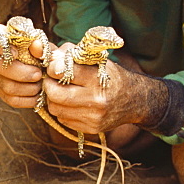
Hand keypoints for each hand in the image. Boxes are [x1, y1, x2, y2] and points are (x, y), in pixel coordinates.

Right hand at [0, 23, 54, 108]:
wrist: (47, 71)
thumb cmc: (44, 55)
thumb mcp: (46, 47)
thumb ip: (42, 46)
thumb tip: (37, 47)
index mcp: (4, 38)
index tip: (16, 53)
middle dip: (21, 73)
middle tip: (38, 74)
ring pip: (7, 86)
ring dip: (29, 88)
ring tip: (41, 84)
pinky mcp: (1, 91)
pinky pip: (12, 99)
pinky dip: (29, 99)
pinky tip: (38, 95)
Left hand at [43, 46, 167, 133]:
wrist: (135, 100)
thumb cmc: (112, 76)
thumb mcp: (96, 60)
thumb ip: (71, 54)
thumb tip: (48, 55)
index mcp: (97, 79)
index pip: (64, 71)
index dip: (53, 67)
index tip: (54, 66)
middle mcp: (96, 100)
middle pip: (55, 93)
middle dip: (49, 84)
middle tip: (52, 80)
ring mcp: (93, 117)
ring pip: (55, 108)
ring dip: (53, 99)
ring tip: (61, 91)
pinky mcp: (91, 129)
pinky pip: (63, 120)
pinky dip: (62, 110)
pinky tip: (71, 103)